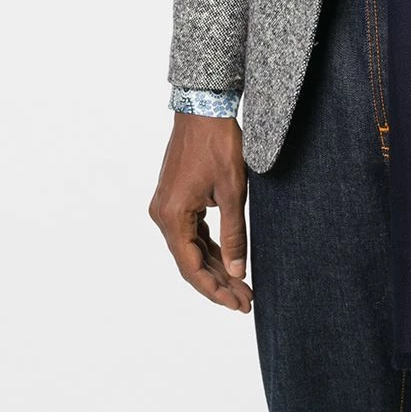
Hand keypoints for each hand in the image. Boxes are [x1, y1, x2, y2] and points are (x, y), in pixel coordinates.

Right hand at [148, 113, 252, 312]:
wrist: (204, 108)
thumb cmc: (219, 144)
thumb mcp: (233, 191)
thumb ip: (234, 234)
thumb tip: (238, 271)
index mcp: (173, 217)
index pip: (191, 267)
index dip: (215, 290)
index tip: (238, 304)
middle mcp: (163, 215)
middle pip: (190, 262)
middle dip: (218, 283)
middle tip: (246, 301)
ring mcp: (167, 207)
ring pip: (191, 248)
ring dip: (215, 267)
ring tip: (241, 287)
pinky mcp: (175, 199)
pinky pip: (191, 232)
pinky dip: (209, 247)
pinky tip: (228, 261)